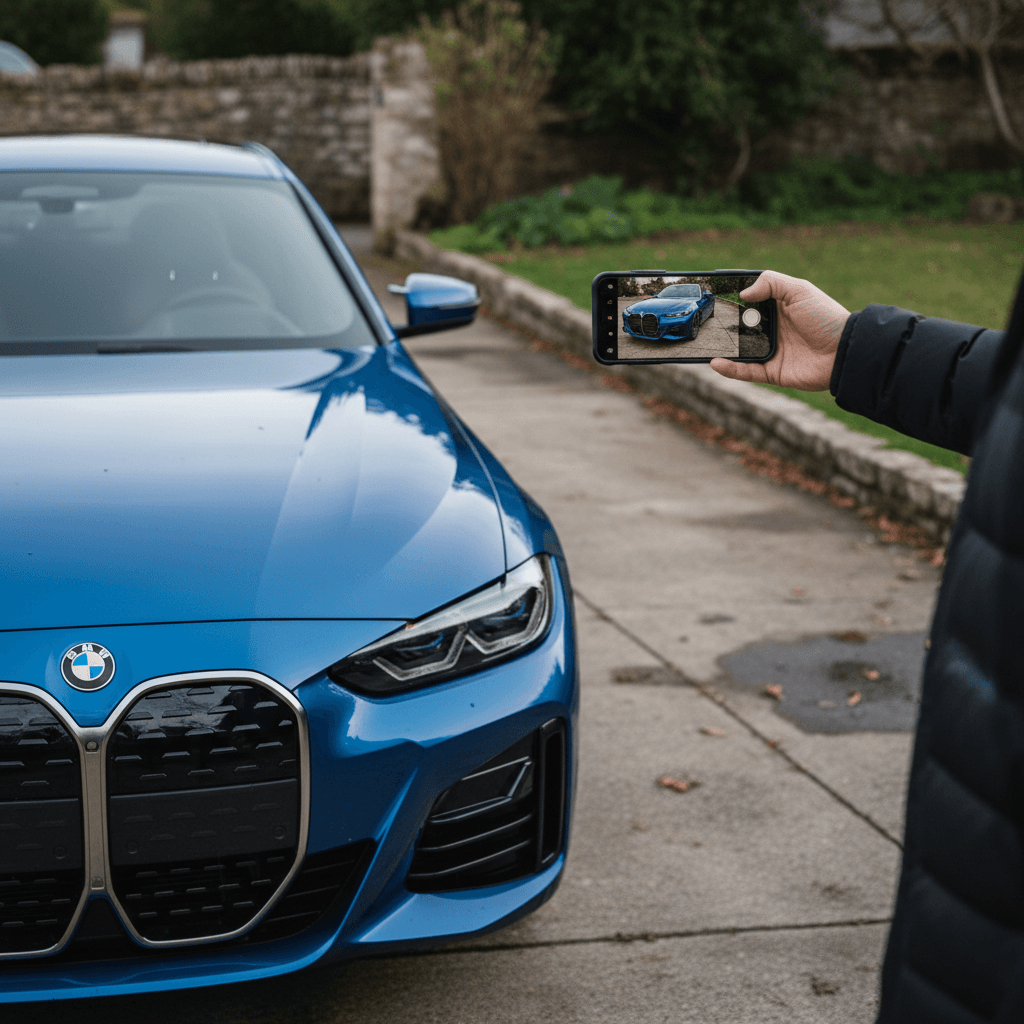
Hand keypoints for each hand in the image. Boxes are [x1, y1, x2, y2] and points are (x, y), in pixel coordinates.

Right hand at [709, 270, 849, 390]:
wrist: (845, 351)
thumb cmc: (826, 317)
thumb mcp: (799, 290)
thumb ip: (771, 283)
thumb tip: (743, 293)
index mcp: (777, 308)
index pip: (749, 302)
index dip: (732, 299)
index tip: (711, 295)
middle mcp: (771, 329)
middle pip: (740, 327)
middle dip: (721, 325)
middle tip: (700, 321)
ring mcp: (771, 351)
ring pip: (739, 351)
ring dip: (720, 348)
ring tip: (701, 343)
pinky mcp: (772, 371)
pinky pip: (746, 372)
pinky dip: (730, 370)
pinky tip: (715, 363)